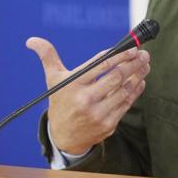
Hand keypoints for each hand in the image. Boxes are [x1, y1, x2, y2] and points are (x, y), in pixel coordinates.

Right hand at [26, 38, 150, 154]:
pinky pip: (126, 103)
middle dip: (133, 63)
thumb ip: (48, 57)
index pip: (100, 65)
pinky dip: (136, 90)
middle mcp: (85, 99)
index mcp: (73, 85)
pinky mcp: (108, 124)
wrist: (63, 137)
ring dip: (138, 75)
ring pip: (124, 89)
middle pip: (116, 76)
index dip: (119, 55)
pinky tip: (141, 80)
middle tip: (144, 54)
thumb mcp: (53, 80)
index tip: (132, 48)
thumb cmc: (61, 102)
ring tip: (145, 65)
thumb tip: (32, 40)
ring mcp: (98, 113)